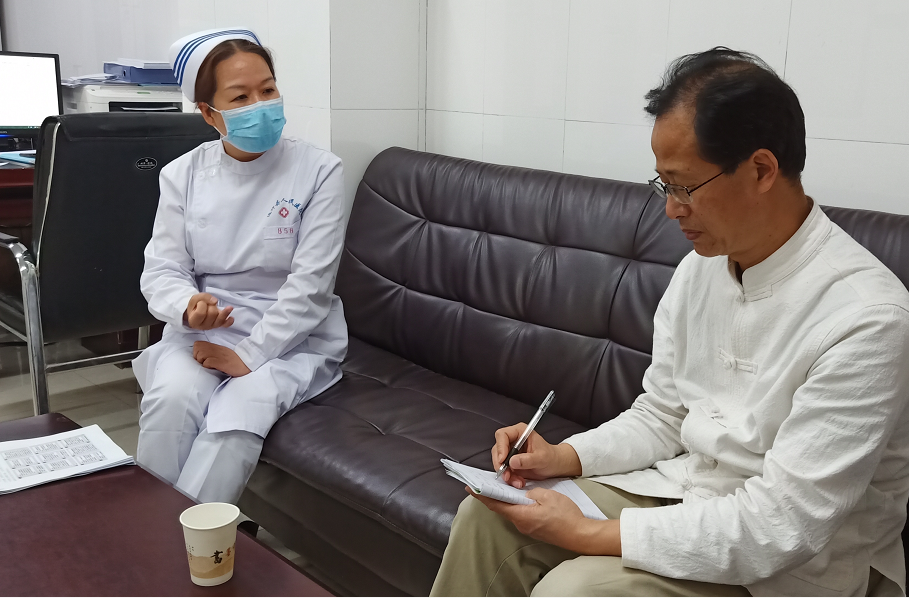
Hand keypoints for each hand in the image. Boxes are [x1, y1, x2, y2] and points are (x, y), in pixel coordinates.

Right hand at [184, 293, 233, 329]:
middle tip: (208, 305)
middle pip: (212, 314)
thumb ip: (204, 297)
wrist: (197, 310)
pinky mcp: (219, 325)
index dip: (202, 304)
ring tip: (220, 306)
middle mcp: (203, 326)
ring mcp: (212, 327)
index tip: (200, 302)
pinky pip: (225, 325)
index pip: (200, 313)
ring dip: (222, 311)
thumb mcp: (195, 299)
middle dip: (211, 306)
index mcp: (193, 321)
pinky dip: (229, 321)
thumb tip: (215, 301)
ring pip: (220, 319)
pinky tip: (231, 318)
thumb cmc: (195, 305)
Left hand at [193, 341, 250, 376]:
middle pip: (196, 349)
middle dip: (198, 357)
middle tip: (205, 363)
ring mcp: (218, 355)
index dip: (197, 351)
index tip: (202, 358)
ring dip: (202, 362)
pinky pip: (207, 362)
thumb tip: (200, 356)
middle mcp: (215, 349)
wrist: (246, 363)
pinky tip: (214, 367)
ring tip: (210, 366)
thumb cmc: (234, 360)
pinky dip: (208, 366)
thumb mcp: (221, 353)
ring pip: (200, 355)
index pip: (197, 344)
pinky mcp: (220, 362)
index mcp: (214, 346)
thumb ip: (212, 352)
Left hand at [469, 487, 620, 554]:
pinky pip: (521, 515)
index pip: (495, 504)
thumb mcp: (547, 495)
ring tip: (501, 486)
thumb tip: (524, 493)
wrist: (580, 534)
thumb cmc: (565, 515)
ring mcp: (528, 528)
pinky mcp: (535, 529)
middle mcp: (521, 523)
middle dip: (492, 495)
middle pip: (501, 508)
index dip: (482, 495)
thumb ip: (531, 492)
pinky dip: (516, 505)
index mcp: (520, 514)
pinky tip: (519, 497)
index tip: (470, 488)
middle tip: (484, 483)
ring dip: (505, 500)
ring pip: (511, 511)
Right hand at [492, 423, 582, 487]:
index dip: (500, 447)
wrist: (555, 465)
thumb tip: (512, 461)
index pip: (503, 435)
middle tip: (507, 475)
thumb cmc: (551, 457)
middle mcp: (513, 440)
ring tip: (517, 481)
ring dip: (506, 474)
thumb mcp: (541, 458)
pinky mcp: (510, 463)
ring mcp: (510, 452)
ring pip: (499, 462)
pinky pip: (504, 470)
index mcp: (520, 432)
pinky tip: (518, 482)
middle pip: (497, 449)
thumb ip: (527, 459)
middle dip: (501, 464)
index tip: (503, 460)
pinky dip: (509, 478)